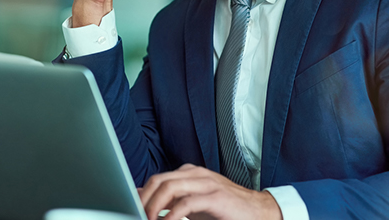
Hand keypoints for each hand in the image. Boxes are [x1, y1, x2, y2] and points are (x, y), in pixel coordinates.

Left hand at [139, 164, 281, 219]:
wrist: (258, 212)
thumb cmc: (224, 210)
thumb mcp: (192, 205)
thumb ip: (170, 200)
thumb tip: (142, 199)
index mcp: (188, 173)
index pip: (157, 179)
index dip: (141, 195)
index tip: (131, 210)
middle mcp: (196, 174)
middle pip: (159, 181)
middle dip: (144, 200)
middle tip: (137, 216)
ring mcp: (206, 183)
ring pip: (170, 187)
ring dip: (154, 207)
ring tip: (149, 219)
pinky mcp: (216, 197)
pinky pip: (187, 203)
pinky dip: (173, 215)